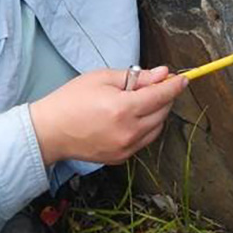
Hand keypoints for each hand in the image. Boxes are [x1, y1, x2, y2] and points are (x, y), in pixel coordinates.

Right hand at [29, 65, 187, 164]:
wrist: (49, 131)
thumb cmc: (71, 100)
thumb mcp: (102, 78)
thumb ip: (136, 77)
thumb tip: (162, 74)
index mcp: (124, 109)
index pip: (161, 96)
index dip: (174, 86)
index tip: (183, 79)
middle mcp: (129, 132)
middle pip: (162, 113)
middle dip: (163, 97)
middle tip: (153, 85)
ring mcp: (126, 148)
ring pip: (156, 128)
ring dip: (156, 113)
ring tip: (138, 101)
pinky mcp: (121, 158)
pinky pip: (144, 141)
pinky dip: (145, 128)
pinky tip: (130, 118)